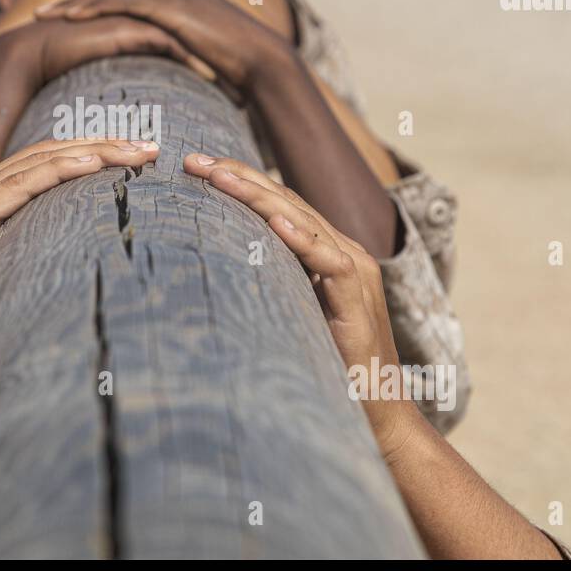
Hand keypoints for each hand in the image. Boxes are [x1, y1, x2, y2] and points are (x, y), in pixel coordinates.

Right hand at [0, 16, 215, 92]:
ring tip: (233, 92)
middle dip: (218, 64)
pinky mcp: (134, 23)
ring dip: (212, 65)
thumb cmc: (64, 63)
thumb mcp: (106, 70)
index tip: (228, 91)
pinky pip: (173, 43)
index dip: (207, 65)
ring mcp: (141, 15)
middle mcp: (146, 14)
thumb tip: (141, 99)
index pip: (186, 41)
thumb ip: (126, 74)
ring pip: (190, 39)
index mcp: (143, 22)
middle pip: (195, 37)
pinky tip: (209, 83)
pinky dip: (192, 62)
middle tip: (242, 92)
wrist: (39, 49)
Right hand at [0, 139, 160, 383]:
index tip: (133, 157)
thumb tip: (71, 269)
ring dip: (92, 152)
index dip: (88, 155)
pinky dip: (59, 171)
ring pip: (39, 162)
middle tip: (151, 145)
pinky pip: (19, 186)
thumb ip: (21, 261)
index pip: (42, 165)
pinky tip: (92, 164)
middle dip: (102, 145)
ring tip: (136, 151)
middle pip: (47, 154)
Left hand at [34, 0, 288, 97]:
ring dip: (74, 4)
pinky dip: (92, 8)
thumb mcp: (194, 46)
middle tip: (43, 13)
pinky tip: (69, 18)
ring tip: (45, 16)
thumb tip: (155, 59)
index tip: (64, 15)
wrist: (256, 57)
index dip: (91, 2)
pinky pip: (120, 0)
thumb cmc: (232, 61)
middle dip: (73, 0)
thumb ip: (171, 42)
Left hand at [182, 153, 418, 457]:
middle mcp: (341, 251)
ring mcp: (355, 271)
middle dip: (238, 177)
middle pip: (284, 201)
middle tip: (194, 159)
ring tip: (220, 176)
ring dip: (259, 195)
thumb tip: (212, 268)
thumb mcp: (285, 314)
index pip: (276, 204)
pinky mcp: (359, 297)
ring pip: (302, 219)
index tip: (196, 166)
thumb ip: (265, 284)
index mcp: (323, 252)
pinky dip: (303, 239)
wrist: (376, 412)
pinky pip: (331, 261)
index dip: (238, 182)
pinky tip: (277, 222)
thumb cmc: (327, 368)